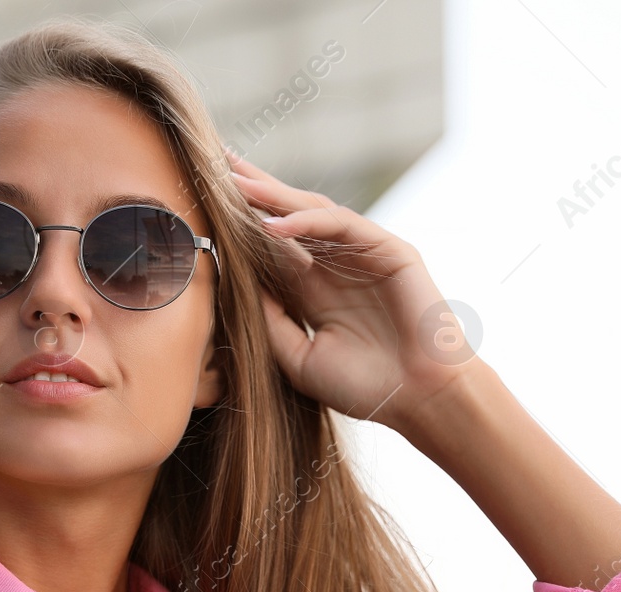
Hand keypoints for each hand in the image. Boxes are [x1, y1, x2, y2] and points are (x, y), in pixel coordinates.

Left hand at [226, 149, 479, 434]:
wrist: (418, 400)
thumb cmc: (362, 387)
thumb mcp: (297, 357)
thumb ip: (270, 319)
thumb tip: (236, 281)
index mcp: (313, 289)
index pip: (270, 244)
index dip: (240, 221)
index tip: (202, 199)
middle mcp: (335, 265)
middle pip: (286, 216)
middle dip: (252, 189)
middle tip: (213, 160)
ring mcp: (363, 254)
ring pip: (312, 212)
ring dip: (273, 196)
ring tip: (234, 182)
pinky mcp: (389, 249)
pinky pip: (343, 225)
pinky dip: (308, 222)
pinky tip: (274, 223)